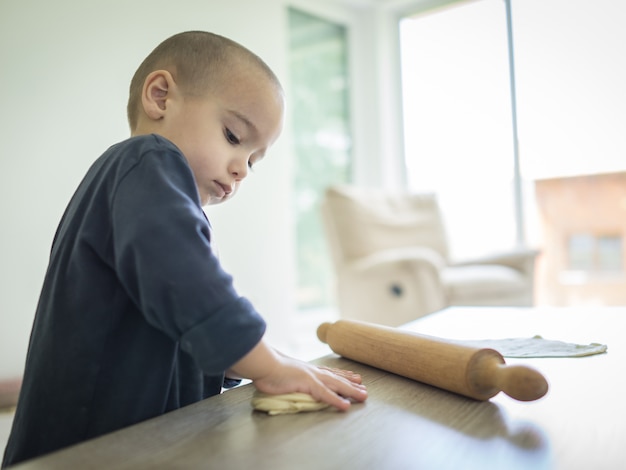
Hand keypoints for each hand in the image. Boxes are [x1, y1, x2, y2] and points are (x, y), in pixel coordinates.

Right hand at [253, 356, 367, 410]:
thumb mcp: (284, 374)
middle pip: (337, 378)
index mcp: (308, 369)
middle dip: (352, 383)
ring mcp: (312, 377)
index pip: (329, 372)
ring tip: (363, 396)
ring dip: (351, 391)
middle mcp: (313, 372)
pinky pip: (326, 394)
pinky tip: (346, 405)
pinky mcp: (308, 383)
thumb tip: (292, 382)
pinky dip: (337, 400)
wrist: (264, 364)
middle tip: (364, 388)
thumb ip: (292, 378)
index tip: (353, 376)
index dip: (342, 374)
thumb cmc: (269, 369)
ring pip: (336, 385)